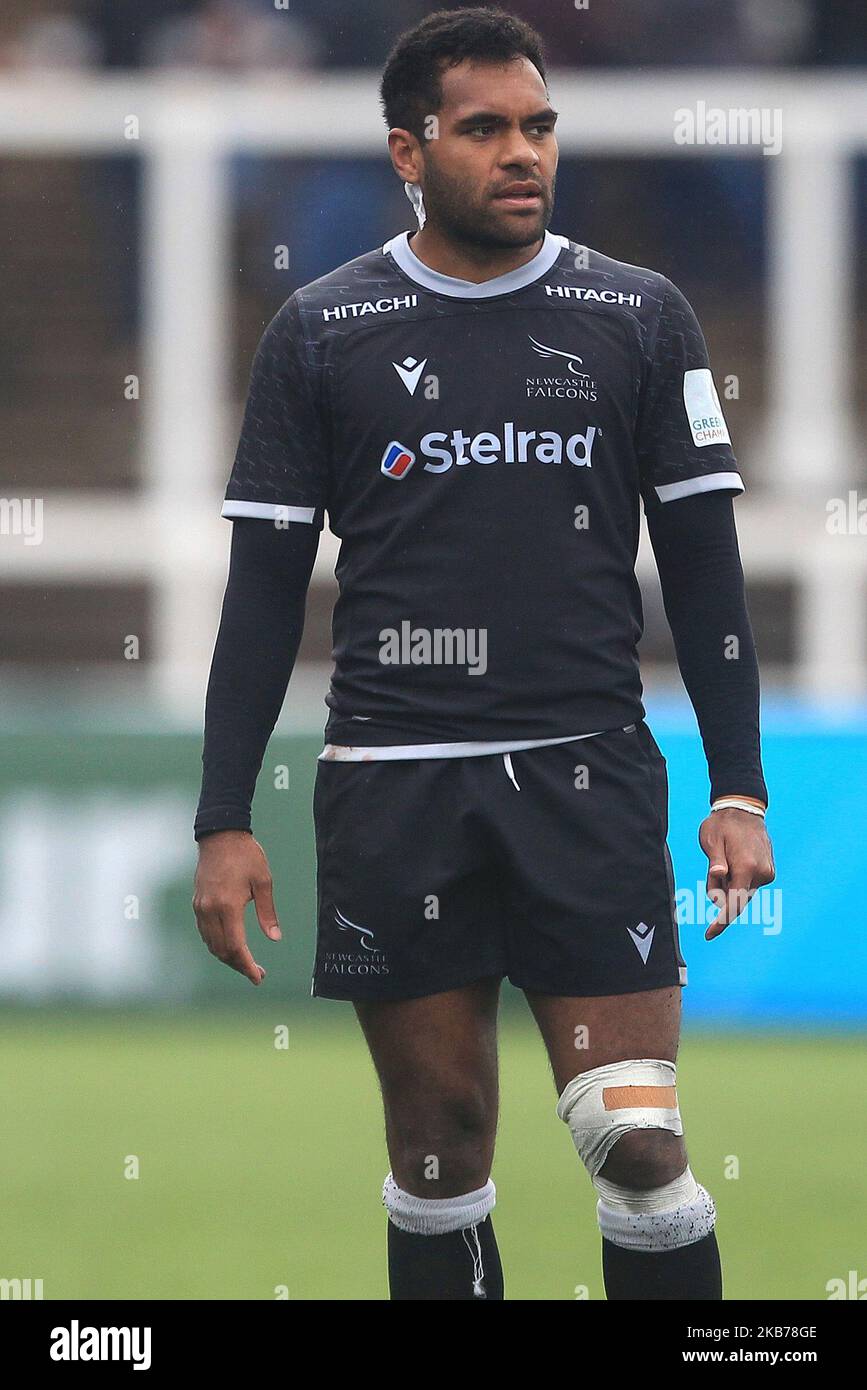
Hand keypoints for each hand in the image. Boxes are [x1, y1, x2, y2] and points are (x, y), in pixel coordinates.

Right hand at [192, 832, 281, 983]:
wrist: (220, 834)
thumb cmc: (246, 855)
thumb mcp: (263, 881)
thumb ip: (268, 912)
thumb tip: (275, 938)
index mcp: (228, 906)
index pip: (235, 946)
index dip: (246, 965)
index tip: (258, 977)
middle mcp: (210, 910)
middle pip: (221, 950)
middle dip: (239, 965)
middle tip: (257, 973)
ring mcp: (201, 907)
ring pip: (211, 944)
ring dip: (227, 957)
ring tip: (246, 963)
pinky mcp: (197, 903)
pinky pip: (205, 932)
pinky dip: (217, 945)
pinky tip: (231, 946)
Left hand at [699, 809, 774, 939]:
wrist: (743, 809)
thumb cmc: (722, 825)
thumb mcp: (711, 840)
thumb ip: (715, 862)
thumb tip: (719, 876)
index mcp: (746, 867)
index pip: (734, 903)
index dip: (721, 921)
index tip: (709, 934)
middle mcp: (761, 873)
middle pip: (737, 899)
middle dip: (721, 893)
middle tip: (713, 869)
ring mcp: (768, 873)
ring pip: (742, 893)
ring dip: (729, 885)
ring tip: (724, 860)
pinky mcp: (769, 872)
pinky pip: (748, 885)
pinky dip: (738, 881)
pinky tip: (733, 861)